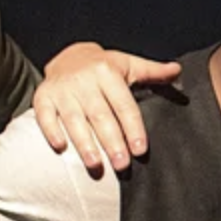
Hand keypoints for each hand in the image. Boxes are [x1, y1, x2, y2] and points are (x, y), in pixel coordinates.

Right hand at [34, 42, 179, 172]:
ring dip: (85, 144)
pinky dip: (51, 131)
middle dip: (112, 142)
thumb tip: (177, 71)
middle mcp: (84, 81)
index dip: (133, 128)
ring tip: (95, 165)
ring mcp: (62, 89)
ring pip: (74, 119)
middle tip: (122, 165)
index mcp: (107, 73)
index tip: (140, 150)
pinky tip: (61, 147)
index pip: (123, 105)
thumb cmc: (103, 67)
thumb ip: (153, 72)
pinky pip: (45, 116)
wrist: (68, 55)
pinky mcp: (43, 97)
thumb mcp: (128, 64)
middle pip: (100, 115)